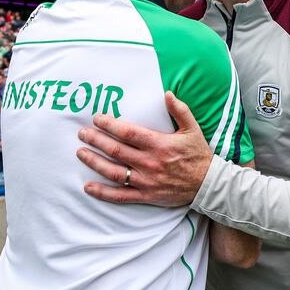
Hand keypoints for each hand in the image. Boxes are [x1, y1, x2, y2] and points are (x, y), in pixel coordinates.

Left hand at [77, 91, 211, 206]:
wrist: (208, 184)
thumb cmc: (198, 154)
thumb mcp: (192, 128)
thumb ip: (179, 110)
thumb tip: (167, 93)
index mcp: (159, 144)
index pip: (128, 132)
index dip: (110, 124)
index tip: (97, 118)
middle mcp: (150, 162)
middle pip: (116, 150)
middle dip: (96, 140)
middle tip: (82, 133)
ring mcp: (146, 180)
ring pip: (113, 171)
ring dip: (94, 162)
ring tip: (81, 153)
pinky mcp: (146, 195)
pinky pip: (120, 195)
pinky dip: (102, 192)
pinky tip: (88, 186)